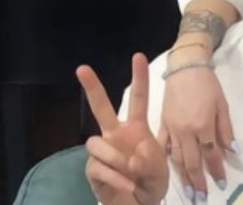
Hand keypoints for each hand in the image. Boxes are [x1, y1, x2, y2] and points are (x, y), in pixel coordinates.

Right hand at [77, 54, 169, 204]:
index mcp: (136, 129)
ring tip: (131, 171)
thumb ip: (150, 159)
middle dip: (92, 87)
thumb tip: (131, 157)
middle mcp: (116, 135)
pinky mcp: (93, 169)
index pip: (138, 100)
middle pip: (101, 107)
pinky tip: (127, 185)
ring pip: (97, 143)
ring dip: (116, 158)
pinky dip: (114, 177)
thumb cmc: (151, 182)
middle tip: (82, 68)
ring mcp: (103, 151)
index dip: (139, 79)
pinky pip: (97, 166)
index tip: (137, 56)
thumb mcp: (160, 168)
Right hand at [160, 47, 234, 199]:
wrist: (185, 67)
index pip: (211, 155)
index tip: (220, 184)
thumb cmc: (208, 84)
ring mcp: (172, 129)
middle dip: (197, 181)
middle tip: (201, 197)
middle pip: (192, 162)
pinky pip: (163, 146)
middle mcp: (186, 131)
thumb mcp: (222, 105)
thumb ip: (226, 130)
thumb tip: (233, 152)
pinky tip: (169, 169)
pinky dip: (166, 158)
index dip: (216, 171)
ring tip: (187, 191)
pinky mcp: (162, 124)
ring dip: (182, 176)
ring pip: (176, 158)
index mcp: (203, 126)